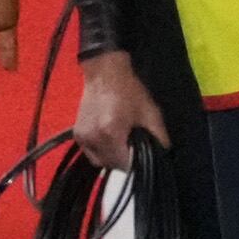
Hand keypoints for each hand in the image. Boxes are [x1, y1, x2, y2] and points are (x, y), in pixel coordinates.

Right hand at [70, 48, 167, 172]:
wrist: (105, 73)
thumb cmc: (130, 91)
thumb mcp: (151, 114)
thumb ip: (158, 139)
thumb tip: (161, 157)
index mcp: (110, 134)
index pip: (124, 165)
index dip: (135, 162)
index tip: (141, 153)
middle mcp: (93, 139)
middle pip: (111, 165)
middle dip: (124, 160)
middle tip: (132, 143)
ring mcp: (82, 138)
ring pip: (100, 162)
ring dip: (111, 157)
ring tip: (120, 140)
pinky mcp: (77, 135)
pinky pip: (91, 153)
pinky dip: (101, 150)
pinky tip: (109, 136)